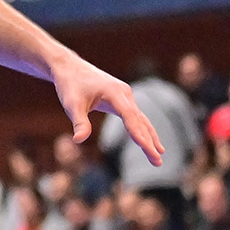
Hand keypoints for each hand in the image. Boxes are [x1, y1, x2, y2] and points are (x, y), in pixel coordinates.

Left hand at [49, 51, 164, 164]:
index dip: (138, 134)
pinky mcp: (123, 98)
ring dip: (150, 136)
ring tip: (160, 155)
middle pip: (139, 121)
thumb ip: (79, 122)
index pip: (130, 117)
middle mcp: (124, 93)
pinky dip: (143, 128)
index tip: (147, 149)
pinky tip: (150, 141)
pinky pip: (136, 116)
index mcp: (114, 93)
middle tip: (157, 162)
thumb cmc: (70, 85)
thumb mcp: (71, 105)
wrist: (69, 67)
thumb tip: (78, 140)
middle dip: (149, 142)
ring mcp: (126, 95)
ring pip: (141, 119)